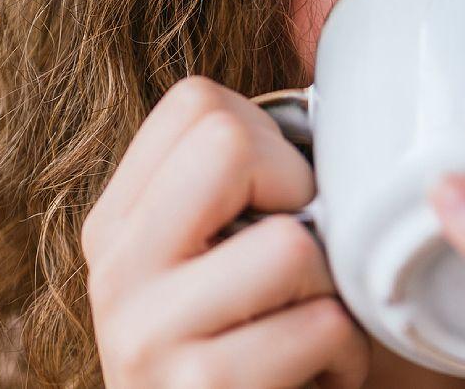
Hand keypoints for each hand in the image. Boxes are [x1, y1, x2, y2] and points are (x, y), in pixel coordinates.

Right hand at [81, 76, 369, 388]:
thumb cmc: (258, 341)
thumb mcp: (223, 257)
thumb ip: (243, 189)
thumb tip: (322, 116)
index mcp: (122, 222)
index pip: (197, 103)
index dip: (272, 140)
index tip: (283, 199)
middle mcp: (118, 270)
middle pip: (229, 143)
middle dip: (300, 192)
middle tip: (301, 253)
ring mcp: (147, 333)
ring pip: (290, 243)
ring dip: (331, 288)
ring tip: (308, 324)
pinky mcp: (199, 388)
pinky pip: (321, 322)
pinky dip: (345, 351)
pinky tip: (317, 373)